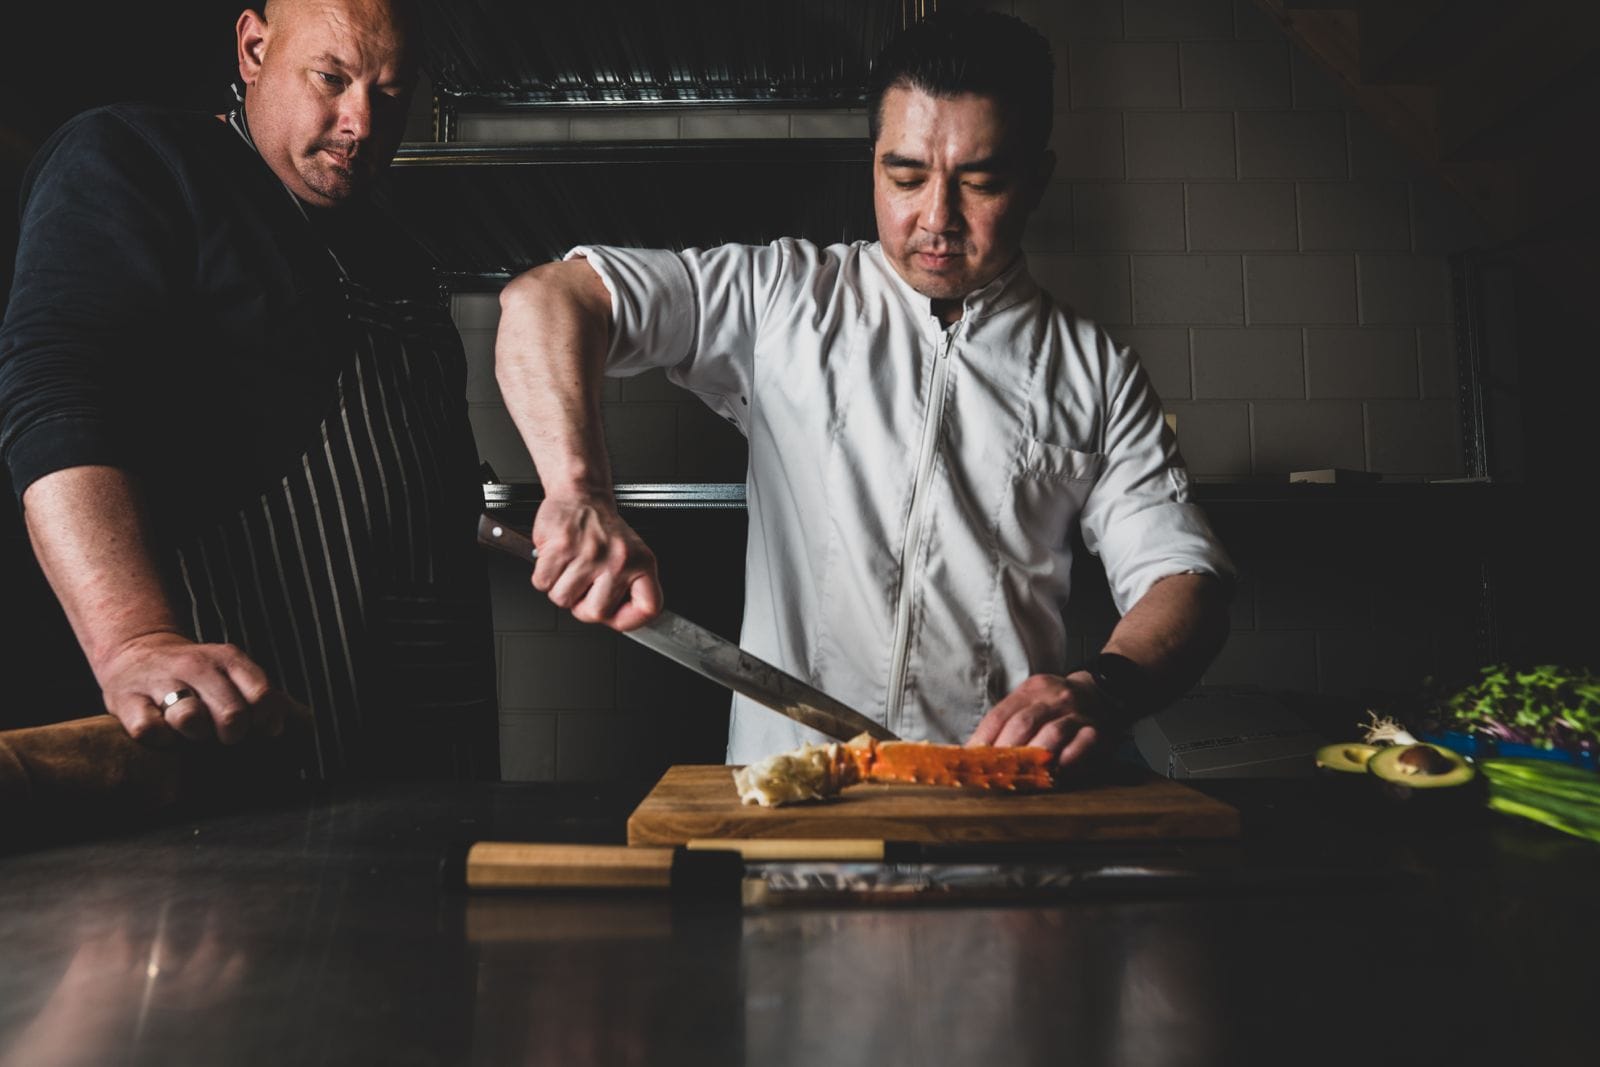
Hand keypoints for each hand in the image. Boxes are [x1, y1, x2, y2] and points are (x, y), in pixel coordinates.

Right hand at [94, 632, 296, 744]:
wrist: (136, 651)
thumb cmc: (198, 677)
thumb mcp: (234, 674)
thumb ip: (267, 698)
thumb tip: (305, 729)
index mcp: (230, 660)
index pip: (265, 697)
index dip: (268, 723)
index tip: (262, 732)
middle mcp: (197, 666)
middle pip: (232, 714)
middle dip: (234, 735)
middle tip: (225, 737)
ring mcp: (161, 681)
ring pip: (190, 718)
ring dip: (197, 735)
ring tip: (193, 734)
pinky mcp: (126, 699)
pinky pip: (148, 729)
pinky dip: (158, 738)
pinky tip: (163, 735)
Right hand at [530, 493, 661, 630]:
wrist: (583, 495)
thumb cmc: (603, 531)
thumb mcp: (631, 557)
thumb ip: (631, 591)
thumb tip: (626, 622)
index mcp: (642, 564)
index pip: (648, 608)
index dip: (629, 621)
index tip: (617, 618)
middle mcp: (620, 559)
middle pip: (595, 613)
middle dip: (581, 605)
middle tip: (583, 585)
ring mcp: (590, 554)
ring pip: (563, 600)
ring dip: (560, 588)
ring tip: (571, 567)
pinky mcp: (562, 547)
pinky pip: (543, 583)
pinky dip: (544, 576)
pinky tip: (557, 560)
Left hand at [966, 672, 1110, 769]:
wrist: (1101, 694)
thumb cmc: (1057, 708)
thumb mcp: (1032, 703)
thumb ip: (1008, 723)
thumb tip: (975, 751)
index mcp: (1031, 689)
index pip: (1000, 714)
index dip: (983, 740)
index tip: (971, 762)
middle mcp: (1053, 697)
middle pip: (1023, 723)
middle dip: (1005, 751)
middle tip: (993, 774)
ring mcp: (1077, 712)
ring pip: (1051, 733)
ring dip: (1033, 757)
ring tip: (1020, 776)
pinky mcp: (1097, 729)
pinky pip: (1081, 745)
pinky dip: (1066, 760)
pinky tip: (1055, 772)